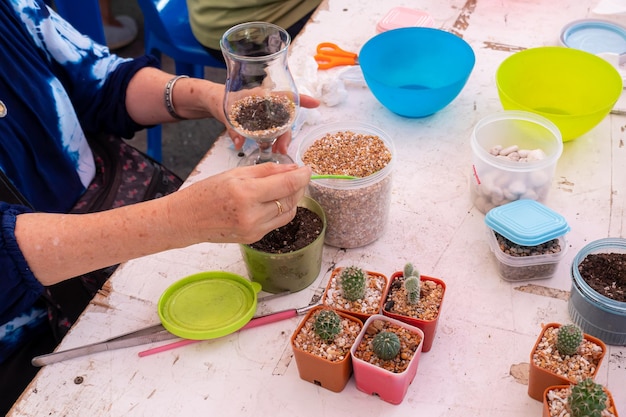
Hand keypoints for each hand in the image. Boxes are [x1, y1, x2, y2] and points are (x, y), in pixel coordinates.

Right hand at [172, 163, 311, 244]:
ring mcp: (254, 229)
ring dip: (292, 198)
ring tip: (287, 186)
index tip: (308, 168)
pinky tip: (275, 200)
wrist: (186, 219)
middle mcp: (253, 215)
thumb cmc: (206, 193)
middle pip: (291, 199)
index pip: (287, 185)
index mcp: (247, 194)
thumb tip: (291, 169)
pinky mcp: (254, 238)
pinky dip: (281, 209)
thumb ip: (266, 171)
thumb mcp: (235, 174)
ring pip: (288, 212)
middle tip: (298, 175)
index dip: (302, 176)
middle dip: (299, 186)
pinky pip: (277, 222)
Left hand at [228, 94, 319, 152]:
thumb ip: (232, 127)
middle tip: (281, 149)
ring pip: (279, 126)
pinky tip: (270, 148)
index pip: (284, 95)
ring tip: (276, 151)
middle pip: (284, 117)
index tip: (315, 103)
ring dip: (280, 139)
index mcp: (260, 95)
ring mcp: (264, 112)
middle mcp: (266, 103)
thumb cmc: (219, 99)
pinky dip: (273, 140)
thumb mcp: (223, 111)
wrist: (212, 100)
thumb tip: (238, 142)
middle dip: (286, 133)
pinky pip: (271, 130)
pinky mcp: (260, 120)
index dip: (302, 99)